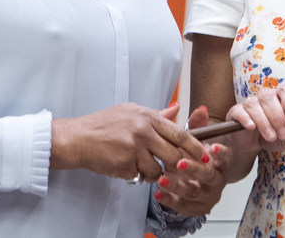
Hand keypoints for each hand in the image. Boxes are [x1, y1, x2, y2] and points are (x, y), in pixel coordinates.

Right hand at [50, 102, 207, 182]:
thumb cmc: (103, 124)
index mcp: (147, 116)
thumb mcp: (131, 111)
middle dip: (176, 164)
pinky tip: (126, 165)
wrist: (78, 138)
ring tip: (141, 165)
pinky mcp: (125, 164)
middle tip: (173, 167)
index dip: (196, 147)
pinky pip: (140, 176)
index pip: (180, 133)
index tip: (206, 155)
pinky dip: (136, 175)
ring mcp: (134, 149)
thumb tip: (177, 108)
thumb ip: (157, 114)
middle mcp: (143, 131)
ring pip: (158, 170)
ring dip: (153, 172)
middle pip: (174, 154)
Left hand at [154, 105, 228, 215]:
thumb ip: (197, 124)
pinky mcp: (197, 208)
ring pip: (194, 192)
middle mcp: (218, 179)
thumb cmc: (195, 155)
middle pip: (209, 176)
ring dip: (178, 186)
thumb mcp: (196, 138)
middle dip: (193, 169)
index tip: (210, 147)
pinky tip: (158, 193)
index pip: (226, 157)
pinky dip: (170, 200)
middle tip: (178, 163)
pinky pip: (183, 206)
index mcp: (222, 162)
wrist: (193, 178)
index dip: (220, 153)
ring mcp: (208, 195)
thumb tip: (201, 109)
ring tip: (162, 179)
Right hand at [227, 82, 284, 151]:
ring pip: (254, 105)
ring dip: (264, 122)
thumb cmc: (274, 136)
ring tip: (271, 137)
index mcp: (279, 97)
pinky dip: (246, 119)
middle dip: (278, 118)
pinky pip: (239, 111)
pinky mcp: (236, 112)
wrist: (254, 146)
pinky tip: (252, 128)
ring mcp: (249, 103)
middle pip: (269, 97)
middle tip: (283, 134)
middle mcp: (264, 97)